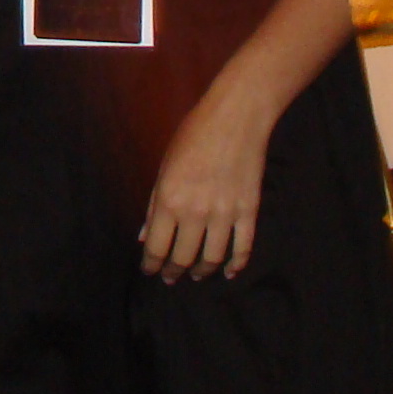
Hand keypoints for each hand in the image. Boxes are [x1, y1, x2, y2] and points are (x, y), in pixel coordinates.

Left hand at [139, 85, 272, 281]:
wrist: (237, 117)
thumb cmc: (194, 135)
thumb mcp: (165, 165)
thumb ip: (154, 204)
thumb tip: (144, 235)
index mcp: (169, 200)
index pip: (156, 247)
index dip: (152, 264)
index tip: (150, 270)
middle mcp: (195, 212)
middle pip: (183, 258)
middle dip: (174, 271)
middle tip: (171, 276)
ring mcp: (224, 214)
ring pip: (212, 259)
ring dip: (203, 271)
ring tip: (197, 275)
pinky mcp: (248, 212)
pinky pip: (242, 248)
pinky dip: (236, 264)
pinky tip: (229, 271)